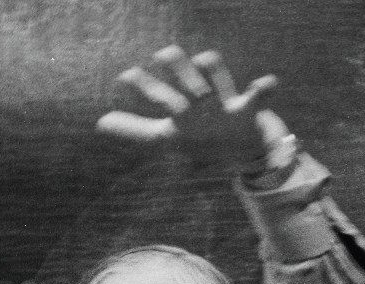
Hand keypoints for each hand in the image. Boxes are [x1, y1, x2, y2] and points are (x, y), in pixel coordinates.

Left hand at [96, 45, 290, 169]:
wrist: (238, 149)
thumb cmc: (199, 138)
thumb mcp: (166, 138)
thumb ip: (133, 130)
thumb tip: (98, 124)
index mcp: (181, 108)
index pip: (159, 94)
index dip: (142, 85)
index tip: (125, 76)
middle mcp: (200, 100)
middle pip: (187, 80)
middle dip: (177, 69)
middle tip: (163, 54)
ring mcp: (224, 104)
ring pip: (218, 81)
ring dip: (214, 71)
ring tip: (205, 58)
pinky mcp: (247, 112)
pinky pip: (257, 97)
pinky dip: (263, 89)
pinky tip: (266, 83)